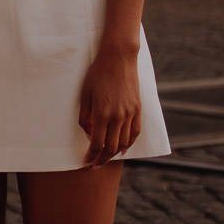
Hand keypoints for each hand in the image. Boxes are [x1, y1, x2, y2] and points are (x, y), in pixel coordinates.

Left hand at [78, 42, 142, 165]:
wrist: (118, 58)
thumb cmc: (97, 74)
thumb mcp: (85, 95)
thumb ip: (85, 117)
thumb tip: (88, 135)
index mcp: (102, 113)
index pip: (96, 144)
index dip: (91, 156)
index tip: (86, 162)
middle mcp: (117, 116)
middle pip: (111, 147)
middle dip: (101, 159)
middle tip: (94, 165)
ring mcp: (130, 113)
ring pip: (124, 143)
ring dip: (114, 153)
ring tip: (106, 157)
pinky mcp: (138, 109)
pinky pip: (135, 133)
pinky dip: (129, 144)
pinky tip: (123, 148)